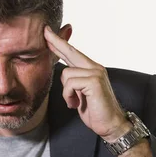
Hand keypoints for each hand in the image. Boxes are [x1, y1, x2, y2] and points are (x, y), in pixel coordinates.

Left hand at [44, 26, 130, 141]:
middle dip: (56, 42)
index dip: (59, 43)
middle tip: (45, 31)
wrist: (111, 125)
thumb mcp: (80, 93)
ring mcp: (96, 73)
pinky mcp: (94, 81)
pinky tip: (76, 104)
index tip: (48, 33)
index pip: (72, 53)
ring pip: (66, 74)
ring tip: (74, 102)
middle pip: (70, 51)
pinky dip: (68, 96)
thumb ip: (74, 81)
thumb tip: (63, 71)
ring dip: (66, 92)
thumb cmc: (95, 111)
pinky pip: (70, 84)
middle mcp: (95, 67)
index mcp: (92, 69)